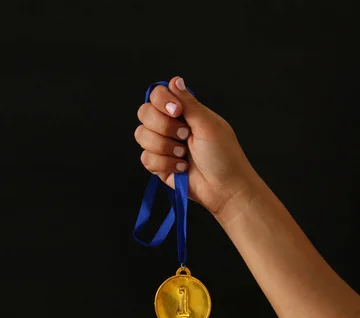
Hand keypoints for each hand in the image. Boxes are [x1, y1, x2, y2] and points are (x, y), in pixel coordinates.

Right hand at [135, 76, 259, 218]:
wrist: (224, 188)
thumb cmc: (224, 156)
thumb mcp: (208, 124)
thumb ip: (188, 102)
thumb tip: (175, 80)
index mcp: (184, 111)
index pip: (158, 95)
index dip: (162, 102)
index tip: (178, 112)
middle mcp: (170, 125)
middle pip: (144, 113)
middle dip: (163, 126)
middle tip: (184, 135)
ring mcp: (162, 145)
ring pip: (142, 136)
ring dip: (165, 147)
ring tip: (184, 154)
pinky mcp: (158, 164)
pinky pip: (146, 158)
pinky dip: (165, 164)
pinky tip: (181, 168)